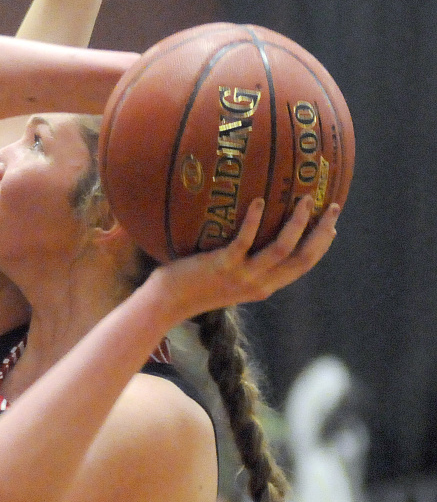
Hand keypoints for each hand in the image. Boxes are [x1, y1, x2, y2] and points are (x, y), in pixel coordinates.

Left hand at [155, 196, 341, 317]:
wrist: (168, 302)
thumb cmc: (193, 285)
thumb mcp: (228, 280)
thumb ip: (245, 265)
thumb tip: (252, 239)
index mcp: (264, 287)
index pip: (302, 267)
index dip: (321, 247)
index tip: (332, 228)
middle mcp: (259, 284)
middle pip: (303, 257)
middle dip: (322, 232)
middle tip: (332, 207)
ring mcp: (242, 275)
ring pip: (282, 248)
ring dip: (297, 222)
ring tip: (303, 198)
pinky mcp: (223, 265)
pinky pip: (245, 240)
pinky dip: (255, 220)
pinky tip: (258, 201)